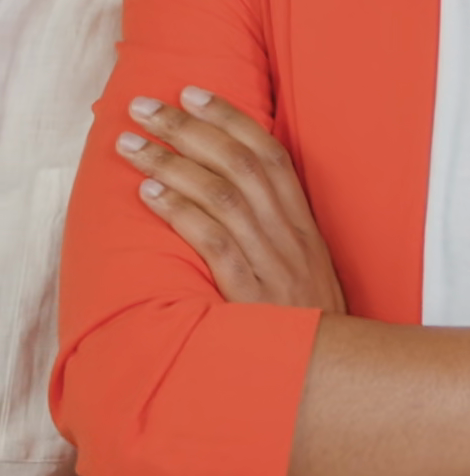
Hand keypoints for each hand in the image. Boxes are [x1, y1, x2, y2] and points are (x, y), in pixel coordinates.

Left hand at [116, 88, 345, 314]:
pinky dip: (181, 212)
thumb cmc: (309, 327)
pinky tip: (149, 195)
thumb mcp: (304, 271)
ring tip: (130, 144)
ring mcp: (273, 265)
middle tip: (144, 105)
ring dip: (171, 162)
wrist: (333, 383)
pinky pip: (214, 243)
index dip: (231, 119)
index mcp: (304, 225)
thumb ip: (275, 233)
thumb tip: (226, 191)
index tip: (193, 92)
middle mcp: (291, 236)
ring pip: (221, 195)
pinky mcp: (253, 297)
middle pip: (238, 164)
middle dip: (188, 128)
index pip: (270, 154)